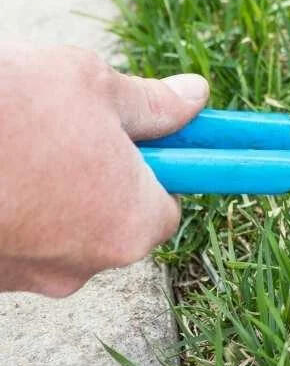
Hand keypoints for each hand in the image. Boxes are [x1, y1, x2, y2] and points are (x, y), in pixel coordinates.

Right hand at [0, 44, 208, 296]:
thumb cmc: (16, 104)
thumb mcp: (99, 87)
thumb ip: (154, 104)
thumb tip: (194, 97)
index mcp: (129, 225)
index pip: (166, 208)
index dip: (158, 169)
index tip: (146, 141)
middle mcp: (79, 267)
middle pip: (109, 222)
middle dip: (99, 178)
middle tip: (74, 128)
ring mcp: (21, 278)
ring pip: (55, 229)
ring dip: (49, 190)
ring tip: (22, 140)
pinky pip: (11, 235)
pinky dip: (9, 205)